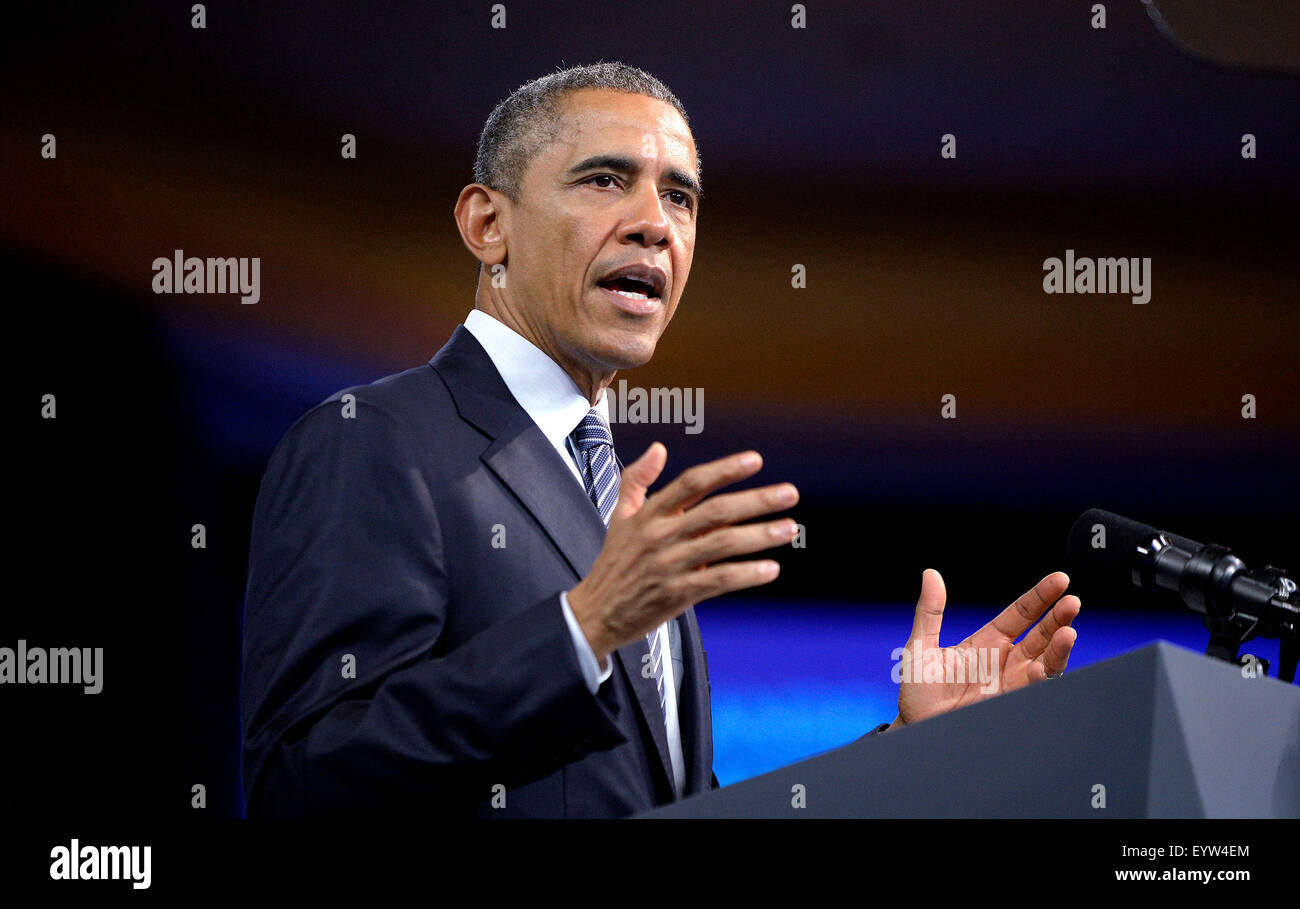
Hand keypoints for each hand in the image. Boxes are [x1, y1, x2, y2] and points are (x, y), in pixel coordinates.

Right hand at [567, 444, 798, 662]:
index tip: (755, 460)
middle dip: (756, 500)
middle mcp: (661, 536)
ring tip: (788, 528)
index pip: (692, 483)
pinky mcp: (678, 594)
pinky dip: (746, 574)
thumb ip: (637, 479)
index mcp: (650, 514)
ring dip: (760, 535)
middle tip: (789, 493)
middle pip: (716, 511)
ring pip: (723, 544)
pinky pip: (719, 580)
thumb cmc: (615, 563)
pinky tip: (770, 568)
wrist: (597, 612)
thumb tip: (658, 448)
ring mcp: (670, 565)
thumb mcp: (620, 516)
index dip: (725, 469)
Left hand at [889, 569, 1079, 729]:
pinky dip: (1051, 670)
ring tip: (1069, 629)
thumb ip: (929, 612)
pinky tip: (1055, 656)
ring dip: (1060, 644)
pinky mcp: (1015, 701)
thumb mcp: (921, 646)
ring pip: (1046, 658)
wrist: (917, 730)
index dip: (1040, 597)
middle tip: (1072, 600)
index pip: (1020, 613)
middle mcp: (1005, 659)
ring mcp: (1012, 681)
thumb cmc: (918, 692)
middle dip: (1058, 616)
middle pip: (1040, 632)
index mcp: (986, 641)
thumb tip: (930, 575)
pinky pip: (1039, 684)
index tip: (1060, 580)